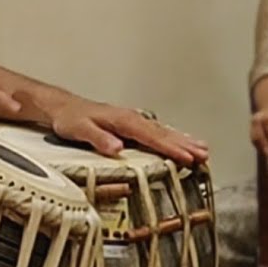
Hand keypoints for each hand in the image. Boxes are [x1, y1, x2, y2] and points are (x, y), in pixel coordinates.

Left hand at [45, 98, 208, 164]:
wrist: (63, 108)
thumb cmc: (71, 119)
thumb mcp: (79, 129)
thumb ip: (98, 138)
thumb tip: (117, 148)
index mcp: (123, 120)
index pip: (151, 136)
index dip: (170, 148)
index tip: (186, 158)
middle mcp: (131, 118)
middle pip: (162, 133)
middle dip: (184, 144)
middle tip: (204, 155)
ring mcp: (132, 121)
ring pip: (163, 131)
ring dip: (183, 140)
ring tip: (203, 149)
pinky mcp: (131, 125)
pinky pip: (156, 132)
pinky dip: (172, 137)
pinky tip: (182, 142)